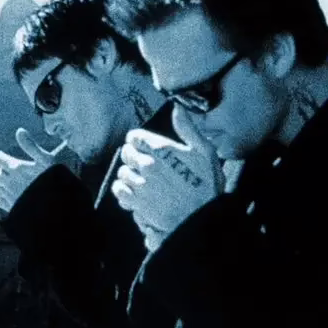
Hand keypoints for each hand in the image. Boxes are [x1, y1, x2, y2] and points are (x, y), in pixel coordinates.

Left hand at [0, 129, 72, 211]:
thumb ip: (31, 145)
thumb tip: (19, 130)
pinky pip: (0, 200)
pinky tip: (3, 193)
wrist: (55, 208)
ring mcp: (9, 196)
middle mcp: (9, 182)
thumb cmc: (53, 181)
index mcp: (16, 168)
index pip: (0, 159)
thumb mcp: (46, 159)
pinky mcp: (12, 208)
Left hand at [111, 129, 224, 250]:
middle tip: (145, 165)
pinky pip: (120, 191)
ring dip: (130, 175)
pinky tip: (136, 194)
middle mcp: (147, 164)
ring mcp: (140, 184)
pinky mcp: (136, 203)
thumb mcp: (205, 152)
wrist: (203, 220)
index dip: (139, 141)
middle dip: (134, 157)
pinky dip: (125, 191)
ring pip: (122, 172)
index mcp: (160, 149)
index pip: (134, 136)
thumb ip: (187, 128)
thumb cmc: (207, 185)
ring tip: (142, 180)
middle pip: (126, 153)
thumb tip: (177, 107)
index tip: (146, 147)